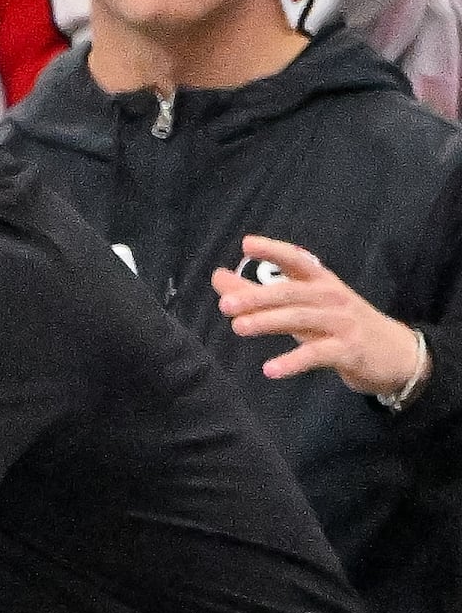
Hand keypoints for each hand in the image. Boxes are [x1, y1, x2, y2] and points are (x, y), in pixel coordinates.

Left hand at [214, 237, 427, 397]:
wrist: (395, 354)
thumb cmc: (338, 324)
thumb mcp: (301, 306)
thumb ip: (258, 292)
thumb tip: (217, 276)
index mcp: (321, 282)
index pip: (297, 259)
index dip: (273, 250)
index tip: (246, 244)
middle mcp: (331, 297)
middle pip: (291, 292)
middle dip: (257, 296)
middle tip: (225, 304)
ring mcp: (342, 322)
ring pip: (300, 319)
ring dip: (268, 322)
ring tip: (238, 328)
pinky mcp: (348, 350)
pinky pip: (316, 355)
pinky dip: (292, 362)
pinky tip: (269, 369)